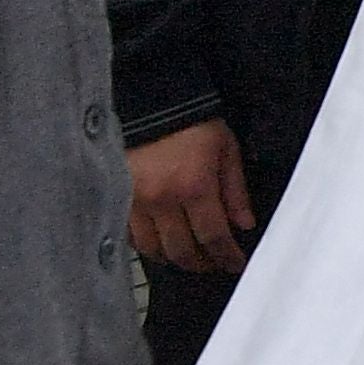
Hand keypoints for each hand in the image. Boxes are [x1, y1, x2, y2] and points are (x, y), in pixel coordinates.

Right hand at [127, 116, 253, 271]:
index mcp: (194, 187)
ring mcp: (136, 202)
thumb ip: (235, 190)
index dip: (226, 256)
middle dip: (202, 263)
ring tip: (190, 256)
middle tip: (214, 263)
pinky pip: (132, 236)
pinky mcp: (119, 198)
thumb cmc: (195, 123)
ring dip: (175, 259)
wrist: (151, 101)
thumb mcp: (227, 149)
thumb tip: (244, 225)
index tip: (235, 263)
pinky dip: (149, 246)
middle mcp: (163, 200)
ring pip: (154, 250)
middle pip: (182, 251)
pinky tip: (163, 243)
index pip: (213, 237)